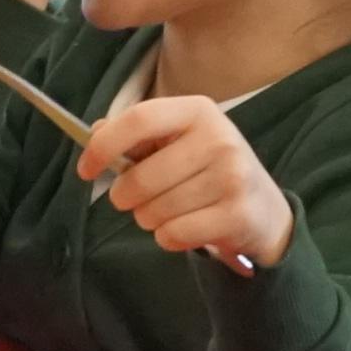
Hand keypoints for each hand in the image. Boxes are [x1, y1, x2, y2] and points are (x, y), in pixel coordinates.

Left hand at [74, 91, 293, 269]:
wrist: (266, 211)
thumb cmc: (210, 172)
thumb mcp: (180, 143)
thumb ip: (139, 136)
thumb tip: (94, 132)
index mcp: (199, 111)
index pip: (139, 119)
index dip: (104, 146)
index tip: (85, 170)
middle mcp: (219, 138)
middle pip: (139, 178)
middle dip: (126, 198)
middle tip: (140, 201)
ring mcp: (232, 176)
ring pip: (153, 211)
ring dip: (150, 219)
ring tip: (174, 212)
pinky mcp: (236, 215)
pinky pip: (172, 234)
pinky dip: (169, 238)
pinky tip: (188, 228)